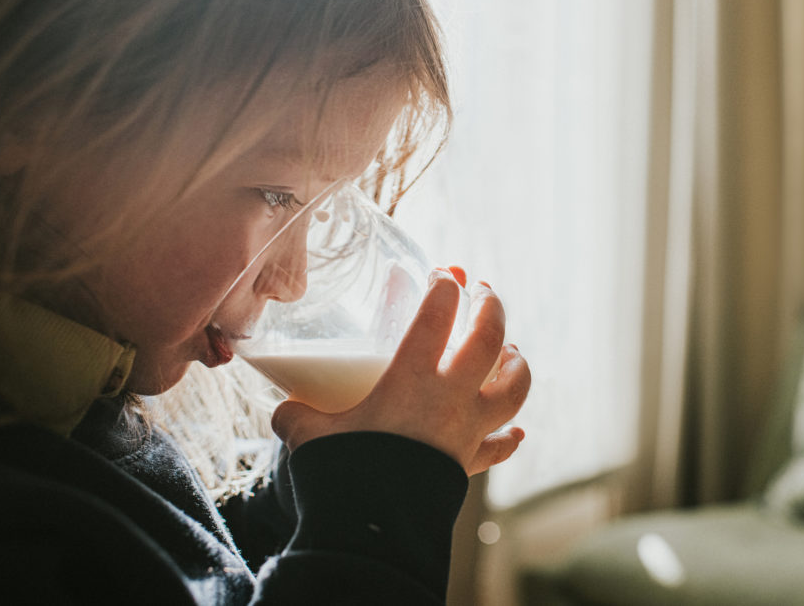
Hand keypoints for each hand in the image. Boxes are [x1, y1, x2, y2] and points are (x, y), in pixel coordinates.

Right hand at [270, 268, 530, 475]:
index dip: (444, 288)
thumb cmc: (343, 473)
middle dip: (491, 309)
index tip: (445, 274)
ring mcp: (466, 431)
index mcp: (411, 378)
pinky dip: (508, 436)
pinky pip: (498, 447)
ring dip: (516, 364)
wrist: (374, 529)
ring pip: (512, 388)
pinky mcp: (468, 464)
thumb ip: (298, 413)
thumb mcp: (309, 434)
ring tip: (511, 350)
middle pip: (488, 340)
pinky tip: (515, 431)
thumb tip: (287, 408)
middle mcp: (449, 398)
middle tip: (484, 292)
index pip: (436, 316)